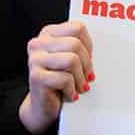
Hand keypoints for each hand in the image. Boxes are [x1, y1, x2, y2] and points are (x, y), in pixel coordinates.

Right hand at [17, 20, 92, 134]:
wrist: (42, 107)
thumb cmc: (59, 82)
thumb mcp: (69, 59)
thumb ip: (78, 48)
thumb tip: (98, 48)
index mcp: (48, 34)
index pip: (77, 28)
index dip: (89, 46)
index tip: (89, 59)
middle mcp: (38, 43)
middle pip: (75, 44)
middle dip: (87, 64)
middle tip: (87, 77)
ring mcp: (35, 59)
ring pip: (72, 60)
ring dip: (80, 79)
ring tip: (79, 87)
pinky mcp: (36, 76)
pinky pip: (65, 79)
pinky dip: (72, 90)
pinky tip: (69, 94)